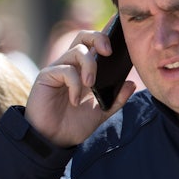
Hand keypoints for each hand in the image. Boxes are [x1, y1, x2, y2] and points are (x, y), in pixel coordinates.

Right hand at [26, 21, 136, 147]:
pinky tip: (75, 101)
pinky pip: (65, 70)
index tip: (121, 42)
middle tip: (108, 52)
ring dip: (89, 66)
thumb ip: (116, 99)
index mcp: (84, 71)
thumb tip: (132, 84)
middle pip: (83, 37)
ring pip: (77, 50)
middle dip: (98, 38)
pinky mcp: (47, 76)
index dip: (106, 38)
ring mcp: (58, 70)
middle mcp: (71, 66)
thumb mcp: (101, 112)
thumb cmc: (73, 125)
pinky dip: (75, 84)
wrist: (52, 141)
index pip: (94, 45)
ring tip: (91, 85)